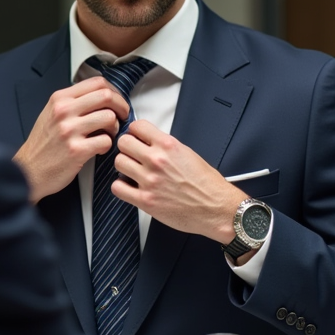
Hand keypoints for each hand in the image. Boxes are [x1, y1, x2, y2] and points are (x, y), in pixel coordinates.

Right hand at [14, 77, 130, 202]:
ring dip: (115, 127)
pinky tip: (100, 149)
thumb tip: (101, 95)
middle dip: (121, 106)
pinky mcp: (76, 150)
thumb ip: (73, 102)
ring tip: (107, 135)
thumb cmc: (43, 144)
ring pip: (109, 118)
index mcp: (59, 99)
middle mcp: (63, 111)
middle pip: (106, 96)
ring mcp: (69, 130)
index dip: (114, 91)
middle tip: (122, 116)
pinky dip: (108, 146)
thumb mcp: (51, 113)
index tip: (116, 102)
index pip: (97, 82)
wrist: (28, 170)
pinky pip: (106, 141)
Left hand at [112, 120, 247, 244]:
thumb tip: (149, 142)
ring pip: (118, 163)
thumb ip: (166, 146)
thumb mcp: (188, 153)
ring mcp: (149, 180)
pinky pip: (117, 188)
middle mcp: (157, 160)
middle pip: (123, 143)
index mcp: (168, 145)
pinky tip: (131, 187)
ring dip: (124, 167)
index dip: (135, 132)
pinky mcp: (145, 200)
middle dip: (127, 148)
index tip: (137, 138)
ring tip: (133, 172)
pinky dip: (121, 187)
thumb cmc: (207, 184)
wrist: (217, 208)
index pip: (137, 127)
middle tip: (133, 156)